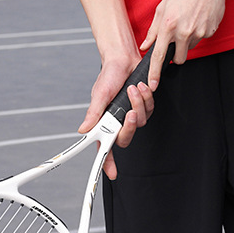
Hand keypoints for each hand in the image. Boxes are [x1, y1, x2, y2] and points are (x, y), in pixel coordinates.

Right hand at [78, 56, 154, 180]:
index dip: (108, 162)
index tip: (111, 174)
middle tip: (129, 113)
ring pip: (140, 122)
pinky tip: (141, 87)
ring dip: (138, 104)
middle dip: (129, 126)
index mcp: (105, 121)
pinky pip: (150, 109)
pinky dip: (146, 97)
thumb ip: (94, 113)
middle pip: (126, 137)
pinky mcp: (144, 105)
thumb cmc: (109, 75)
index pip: (106, 146)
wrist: (123, 58)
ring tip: (133, 88)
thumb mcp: (99, 94)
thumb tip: (83, 130)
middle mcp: (118, 120)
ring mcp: (132, 114)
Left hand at [142, 0, 226, 87]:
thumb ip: (153, 30)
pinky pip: (202, 39)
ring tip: (188, 21)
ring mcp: (199, 33)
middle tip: (177, 38)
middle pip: (179, 59)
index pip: (159, 55)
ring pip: (191, 48)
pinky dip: (199, 33)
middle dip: (177, 55)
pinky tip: (198, 18)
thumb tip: (145, 46)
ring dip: (188, 41)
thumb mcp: (162, 8)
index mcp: (168, 26)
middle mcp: (184, 32)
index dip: (155, 73)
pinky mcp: (210, 32)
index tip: (153, 85)